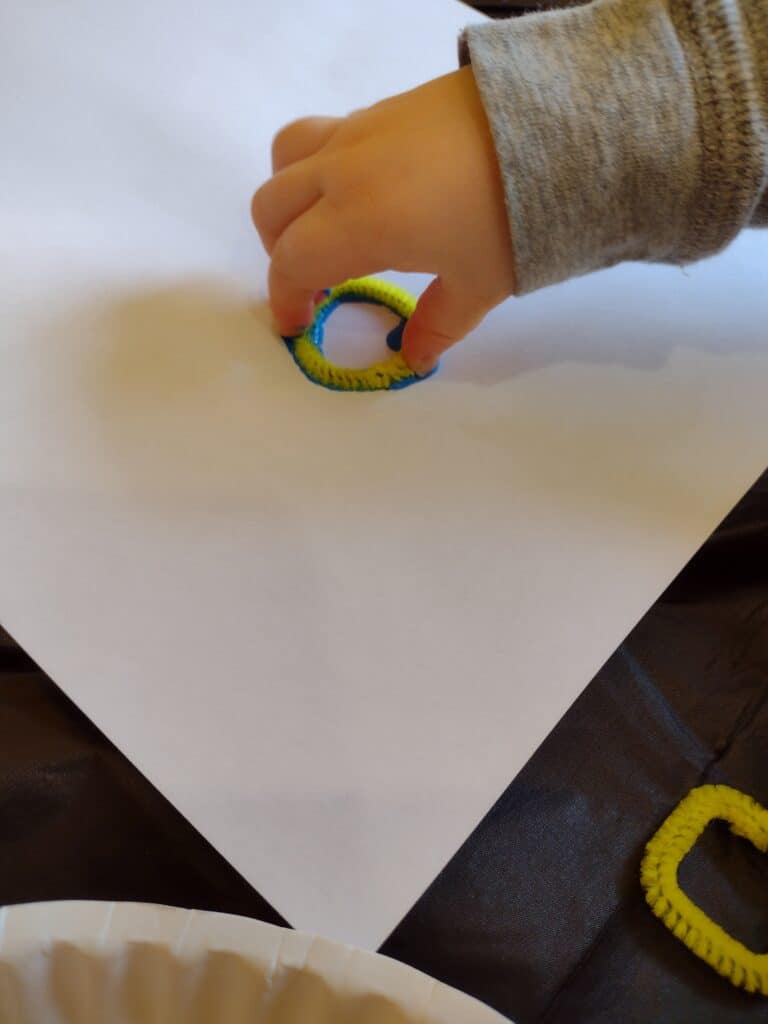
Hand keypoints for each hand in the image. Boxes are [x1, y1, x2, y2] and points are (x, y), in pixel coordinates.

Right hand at [251, 66, 515, 375]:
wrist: (559, 123)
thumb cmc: (513, 216)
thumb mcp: (479, 285)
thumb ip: (437, 324)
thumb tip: (414, 357)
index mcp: (357, 222)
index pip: (292, 262)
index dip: (286, 299)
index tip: (298, 324)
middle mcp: (343, 171)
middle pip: (272, 205)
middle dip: (280, 249)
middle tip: (315, 280)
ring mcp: (362, 129)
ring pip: (288, 155)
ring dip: (291, 196)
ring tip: (327, 225)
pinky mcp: (387, 105)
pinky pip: (326, 135)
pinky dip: (322, 167)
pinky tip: (371, 192)